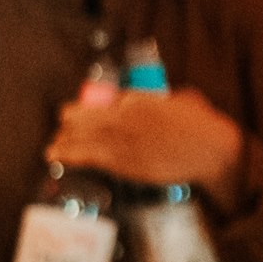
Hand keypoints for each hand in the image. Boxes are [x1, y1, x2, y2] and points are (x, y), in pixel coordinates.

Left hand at [48, 89, 245, 204]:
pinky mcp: (125, 162)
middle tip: (63, 127)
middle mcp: (124, 116)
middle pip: (85, 118)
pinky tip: (55, 155)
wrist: (210, 150)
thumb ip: (165, 101)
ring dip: (65, 141)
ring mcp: (123, 140)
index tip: (76, 112)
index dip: (85, 108)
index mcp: (137, 98)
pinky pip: (89, 157)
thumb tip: (164, 101)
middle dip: (71, 123)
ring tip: (52, 146)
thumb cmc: (201, 125)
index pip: (100, 101)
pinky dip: (69, 155)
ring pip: (83, 137)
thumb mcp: (182, 101)